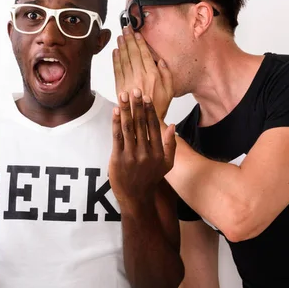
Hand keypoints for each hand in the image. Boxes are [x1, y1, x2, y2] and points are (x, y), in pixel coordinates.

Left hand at [108, 89, 175, 210]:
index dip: (149, 110)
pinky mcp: (118, 159)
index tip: (146, 97)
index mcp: (158, 152)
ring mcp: (131, 156)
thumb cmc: (151, 179)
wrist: (136, 197)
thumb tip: (172, 125)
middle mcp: (146, 153)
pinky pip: (117, 137)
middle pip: (141, 124)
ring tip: (123, 95)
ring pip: (129, 128)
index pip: (154, 126)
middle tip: (134, 90)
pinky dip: (116, 123)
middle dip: (137, 105)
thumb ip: (171, 145)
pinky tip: (116, 111)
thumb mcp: (167, 164)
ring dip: (126, 110)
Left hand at [113, 27, 173, 120]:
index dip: (140, 42)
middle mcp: (140, 77)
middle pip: (133, 53)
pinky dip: (115, 59)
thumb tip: (160, 60)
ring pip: (124, 60)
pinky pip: (117, 70)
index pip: (144, 54)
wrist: (145, 121)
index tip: (137, 34)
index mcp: (153, 76)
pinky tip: (115, 52)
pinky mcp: (120, 87)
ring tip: (120, 37)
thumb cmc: (158, 106)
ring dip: (121, 46)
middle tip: (126, 28)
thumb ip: (167, 73)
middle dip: (129, 39)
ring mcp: (128, 82)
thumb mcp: (171, 90)